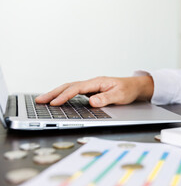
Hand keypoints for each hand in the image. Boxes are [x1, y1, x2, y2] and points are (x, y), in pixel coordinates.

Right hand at [35, 76, 153, 106]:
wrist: (135, 86)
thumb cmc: (128, 90)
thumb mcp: (120, 95)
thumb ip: (106, 98)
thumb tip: (92, 101)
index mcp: (97, 82)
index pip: (77, 88)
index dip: (65, 96)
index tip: (54, 102)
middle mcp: (92, 83)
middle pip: (69, 86)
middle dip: (53, 93)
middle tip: (40, 100)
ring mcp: (91, 87)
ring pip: (70, 88)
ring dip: (56, 93)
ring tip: (43, 100)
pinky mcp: (91, 91)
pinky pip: (74, 92)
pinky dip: (64, 95)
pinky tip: (57, 100)